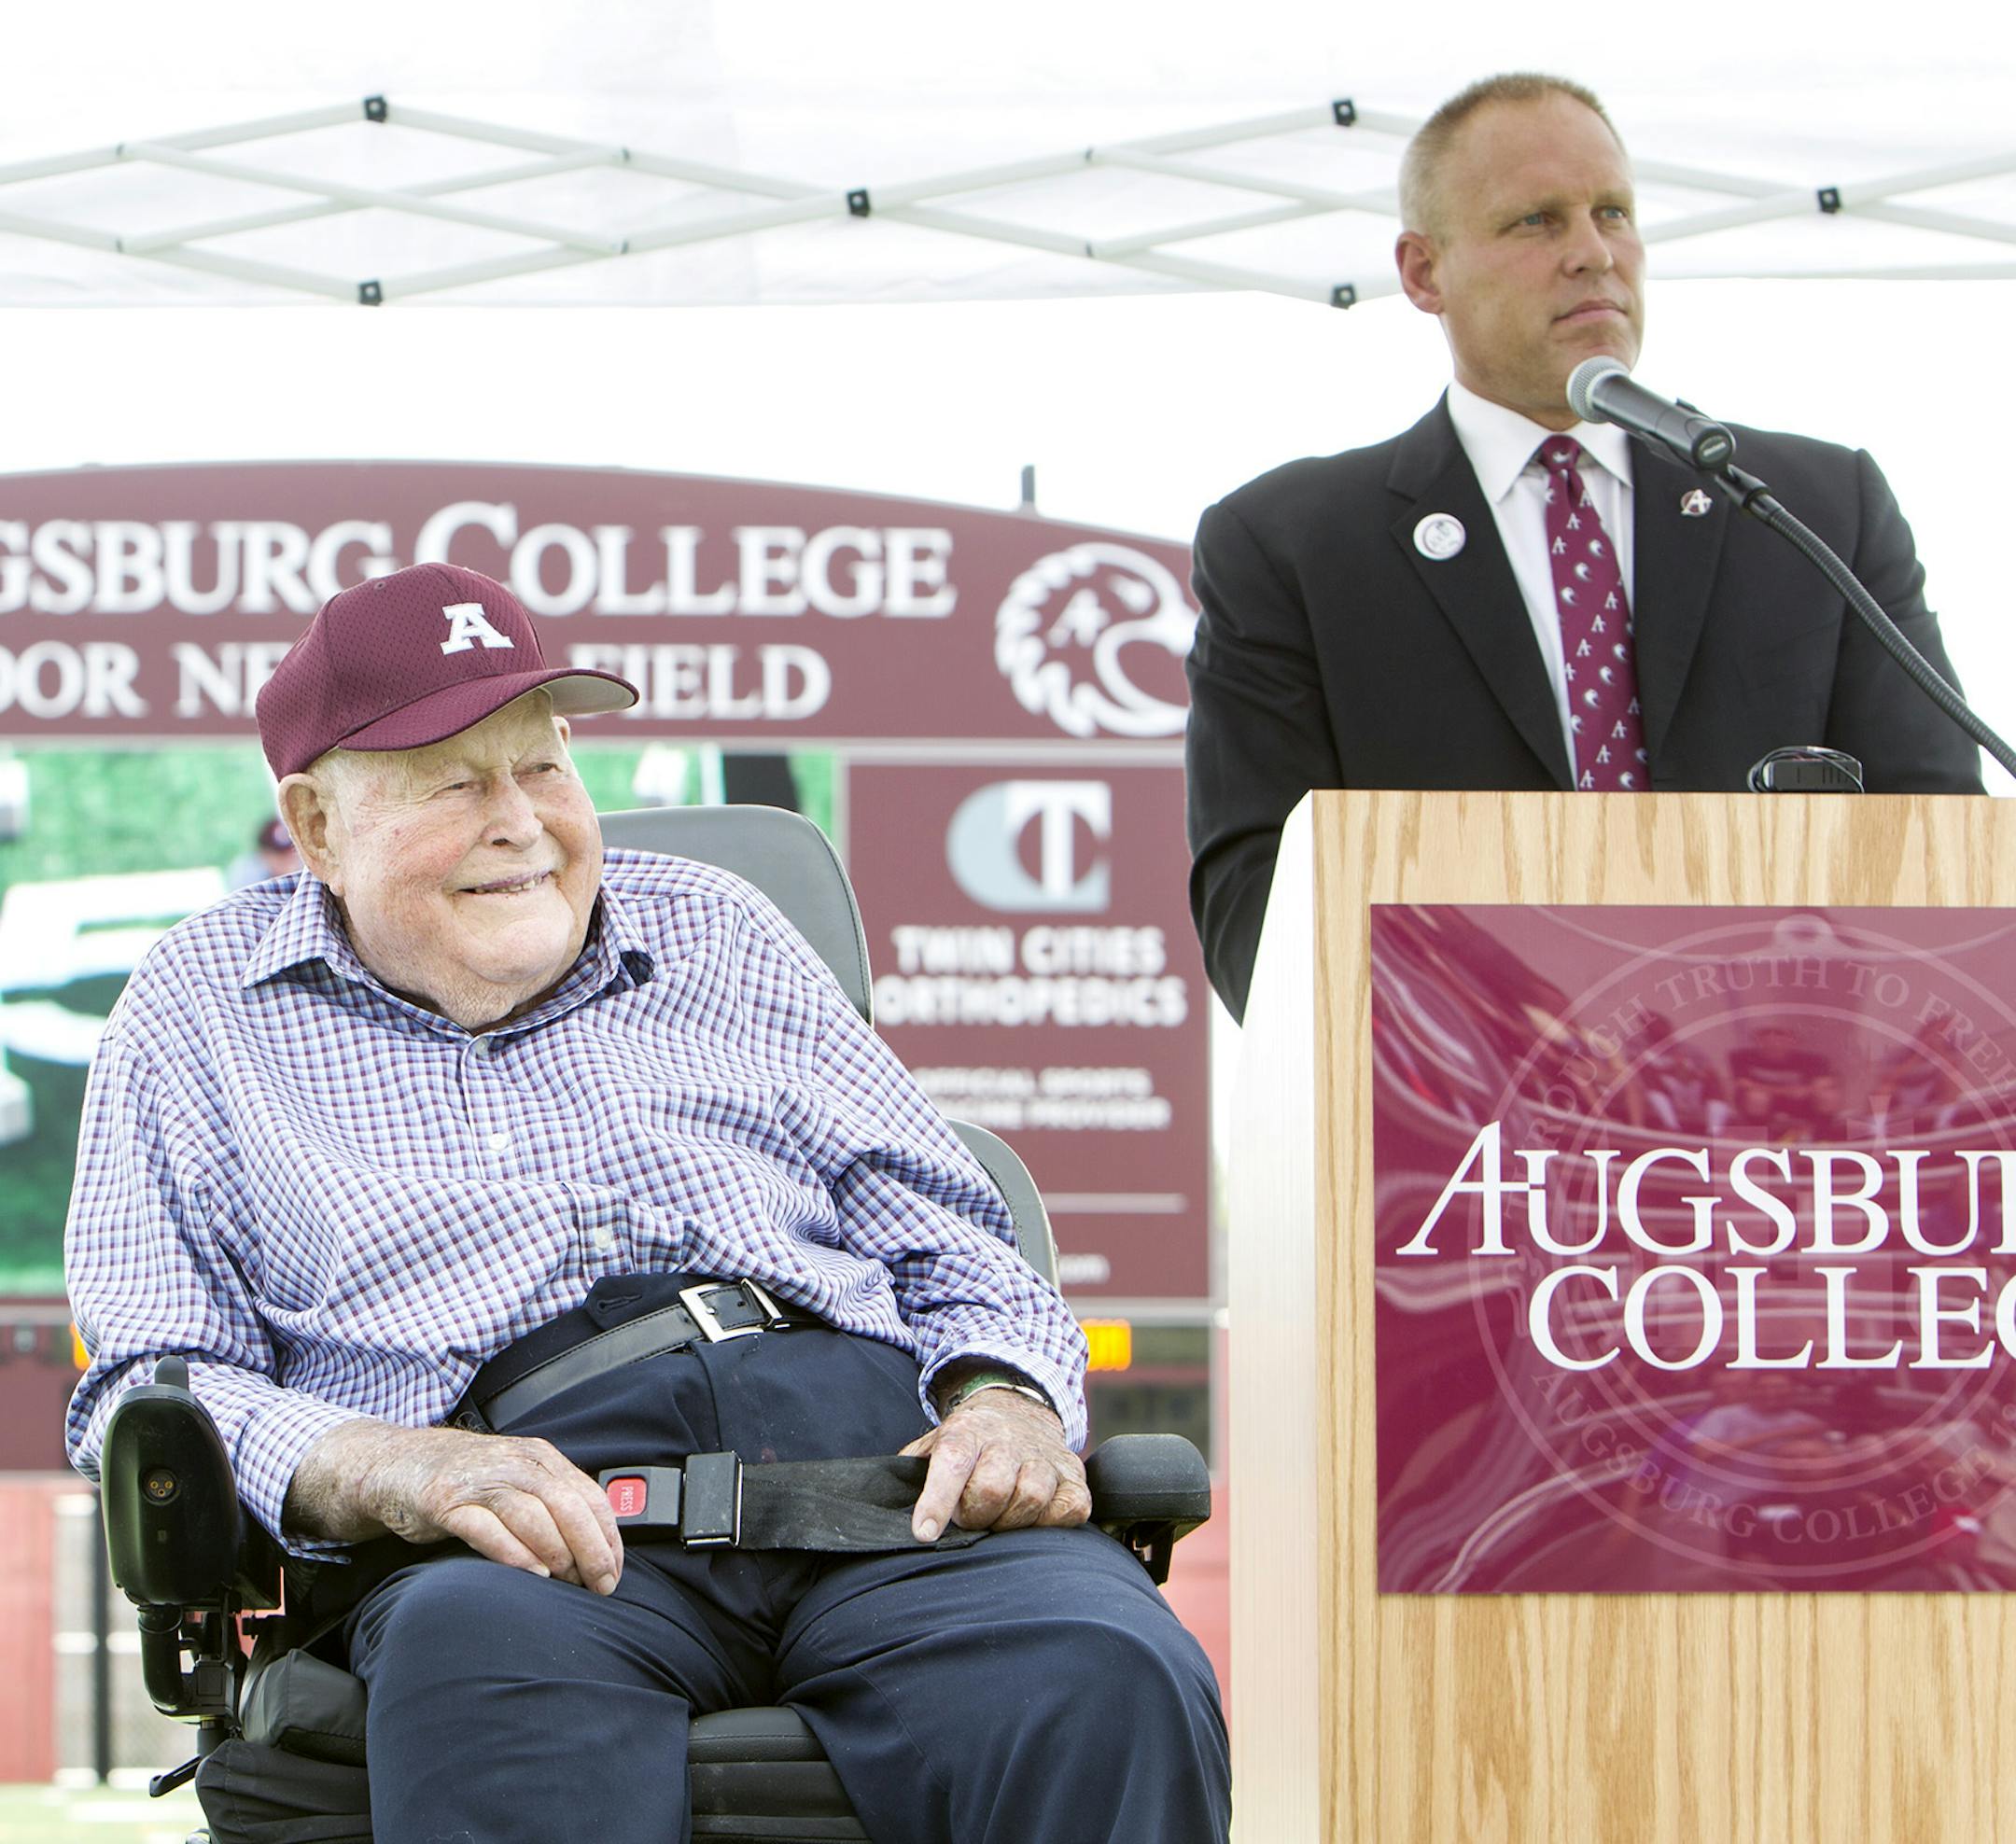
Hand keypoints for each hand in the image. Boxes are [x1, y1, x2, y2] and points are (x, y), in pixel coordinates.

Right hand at [288, 1420, 622, 1593]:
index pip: (588, 1496)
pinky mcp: (446, 1502)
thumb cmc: (466, 1480)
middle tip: (601, 1584)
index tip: (615, 1572)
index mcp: (539, 1457)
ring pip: (532, 1516)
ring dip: (557, 1552)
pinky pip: (487, 1529)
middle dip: (591, 1549)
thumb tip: (596, 1546)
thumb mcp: (516, 1477)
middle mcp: (514, 1464)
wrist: (398, 1464)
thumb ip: (552, 1501)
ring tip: (568, 1581)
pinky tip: (532, 1574)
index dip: (607, 1536)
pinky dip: (514, 1553)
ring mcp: (479, 1481)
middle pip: (566, 1506)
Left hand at [900, 1389, 1090, 1541]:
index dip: (936, 1501)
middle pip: (992, 1488)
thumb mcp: (933, 1445)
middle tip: (969, 1517)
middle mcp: (1007, 1440)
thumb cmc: (968, 1443)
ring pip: (1031, 1499)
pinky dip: (1053, 1522)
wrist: (1018, 1408)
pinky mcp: (1073, 1474)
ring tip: (999, 1517)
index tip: (924, 1534)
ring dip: (1011, 1522)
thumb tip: (886, 1511)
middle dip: (975, 1515)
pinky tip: (1035, 1518)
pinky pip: (1070, 1508)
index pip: (951, 1463)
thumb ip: (913, 1474)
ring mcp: (1044, 1456)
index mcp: (966, 1432)